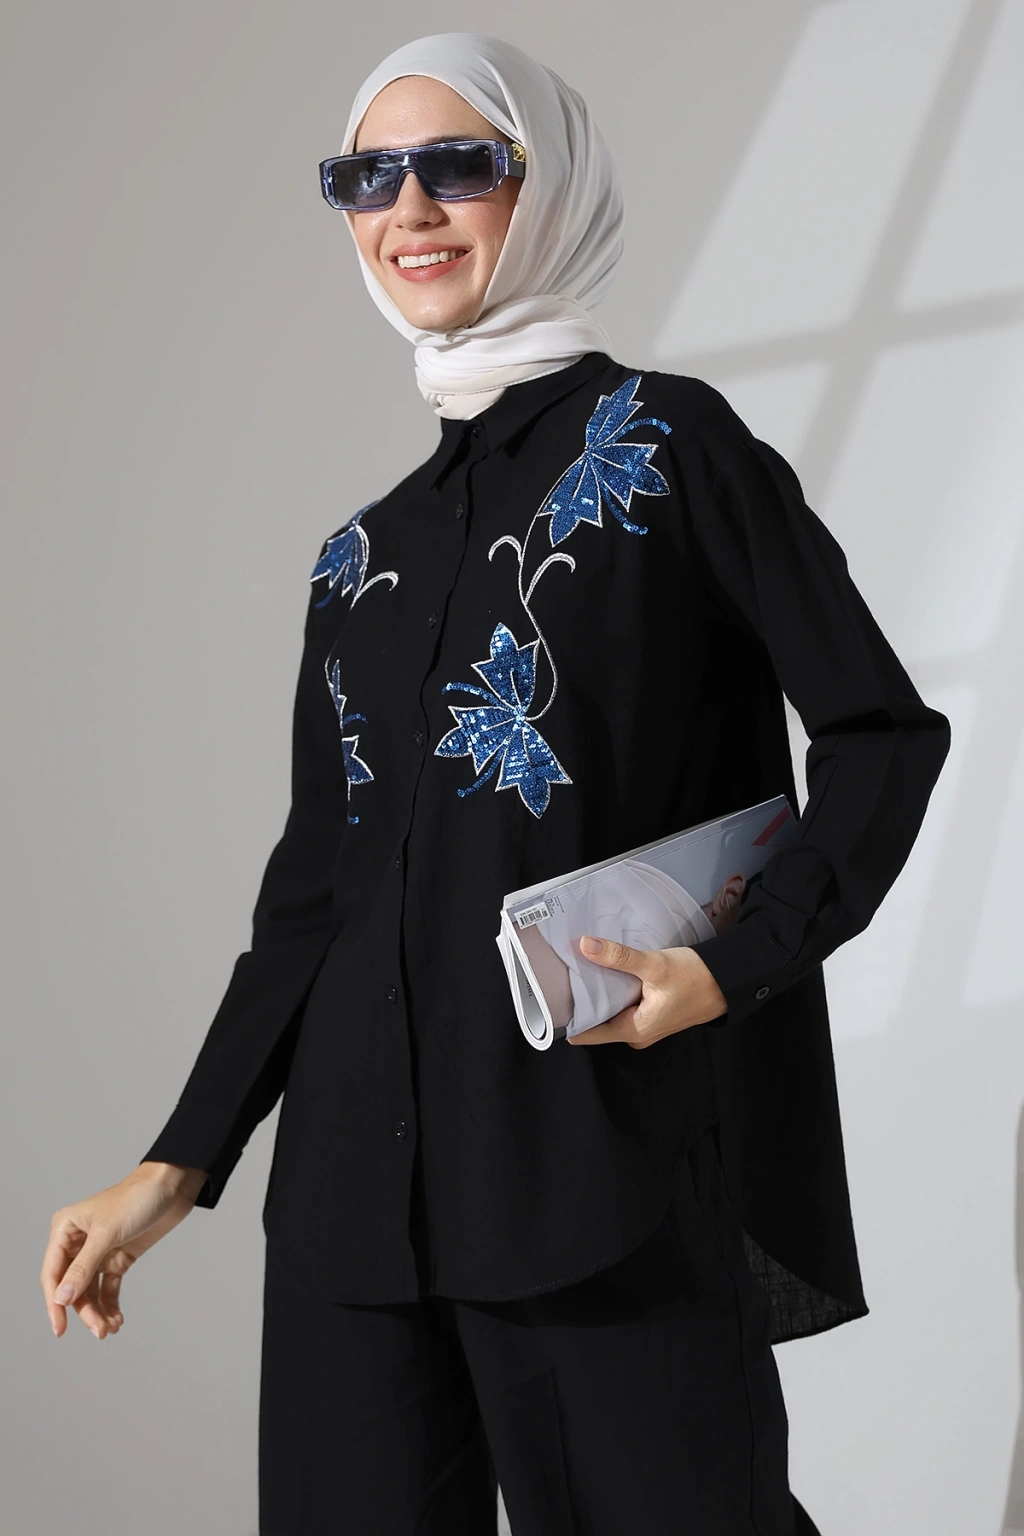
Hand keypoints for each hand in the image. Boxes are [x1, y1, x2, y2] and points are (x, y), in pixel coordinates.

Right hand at [40, 1162, 207, 1340]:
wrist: (172, 1186)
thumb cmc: (136, 1198)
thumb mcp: (107, 1233)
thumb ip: (83, 1267)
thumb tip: (61, 1299)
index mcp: (65, 1229)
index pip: (53, 1273)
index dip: (54, 1303)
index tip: (59, 1328)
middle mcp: (78, 1241)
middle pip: (72, 1286)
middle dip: (84, 1310)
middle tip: (99, 1330)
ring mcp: (99, 1251)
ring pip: (90, 1290)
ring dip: (97, 1311)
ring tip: (110, 1328)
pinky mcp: (118, 1257)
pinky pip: (108, 1287)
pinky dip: (110, 1304)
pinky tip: (117, 1319)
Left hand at [566, 936, 727, 1048]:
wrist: (729, 981)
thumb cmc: (697, 979)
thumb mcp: (655, 965)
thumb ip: (619, 957)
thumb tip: (585, 945)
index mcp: (633, 1030)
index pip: (586, 1032)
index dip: (568, 1014)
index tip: (551, 993)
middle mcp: (636, 1033)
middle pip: (597, 1019)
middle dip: (582, 998)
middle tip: (564, 971)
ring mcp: (644, 1024)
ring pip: (611, 1009)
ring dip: (600, 991)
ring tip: (582, 966)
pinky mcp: (652, 1012)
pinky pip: (624, 1003)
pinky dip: (615, 988)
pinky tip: (609, 970)